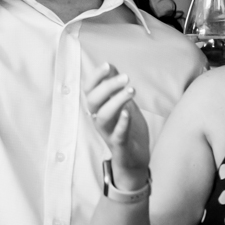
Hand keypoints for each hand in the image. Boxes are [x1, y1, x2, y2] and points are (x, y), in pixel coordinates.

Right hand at [82, 60, 148, 185]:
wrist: (135, 158)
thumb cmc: (127, 129)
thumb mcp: (123, 104)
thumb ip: (115, 88)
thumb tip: (110, 66)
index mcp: (98, 108)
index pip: (89, 89)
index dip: (96, 77)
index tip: (107, 65)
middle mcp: (98, 119)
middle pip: (93, 100)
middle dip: (107, 86)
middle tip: (126, 77)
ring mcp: (107, 132)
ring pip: (103, 115)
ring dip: (116, 101)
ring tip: (131, 91)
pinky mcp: (119, 144)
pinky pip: (117, 134)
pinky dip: (121, 123)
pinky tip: (127, 112)